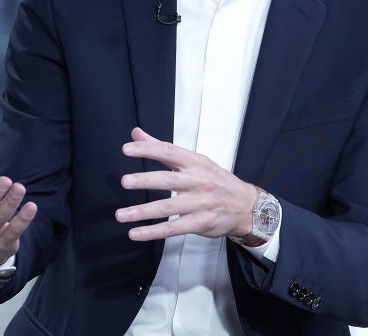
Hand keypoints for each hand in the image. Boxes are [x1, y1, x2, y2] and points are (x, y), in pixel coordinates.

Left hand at [114, 127, 258, 240]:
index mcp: (196, 162)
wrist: (246, 205)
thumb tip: (136, 134)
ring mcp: (200, 203)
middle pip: (168, 180)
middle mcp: (198, 181)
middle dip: (145, 180)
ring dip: (142, 212)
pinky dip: (153, 232)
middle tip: (124, 181)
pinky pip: (173, 229)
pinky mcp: (200, 223)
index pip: (169, 152)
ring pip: (168, 208)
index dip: (148, 149)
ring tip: (121, 214)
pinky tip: (136, 233)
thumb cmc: (216, 181)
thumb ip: (163, 148)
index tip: (127, 149)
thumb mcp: (195, 160)